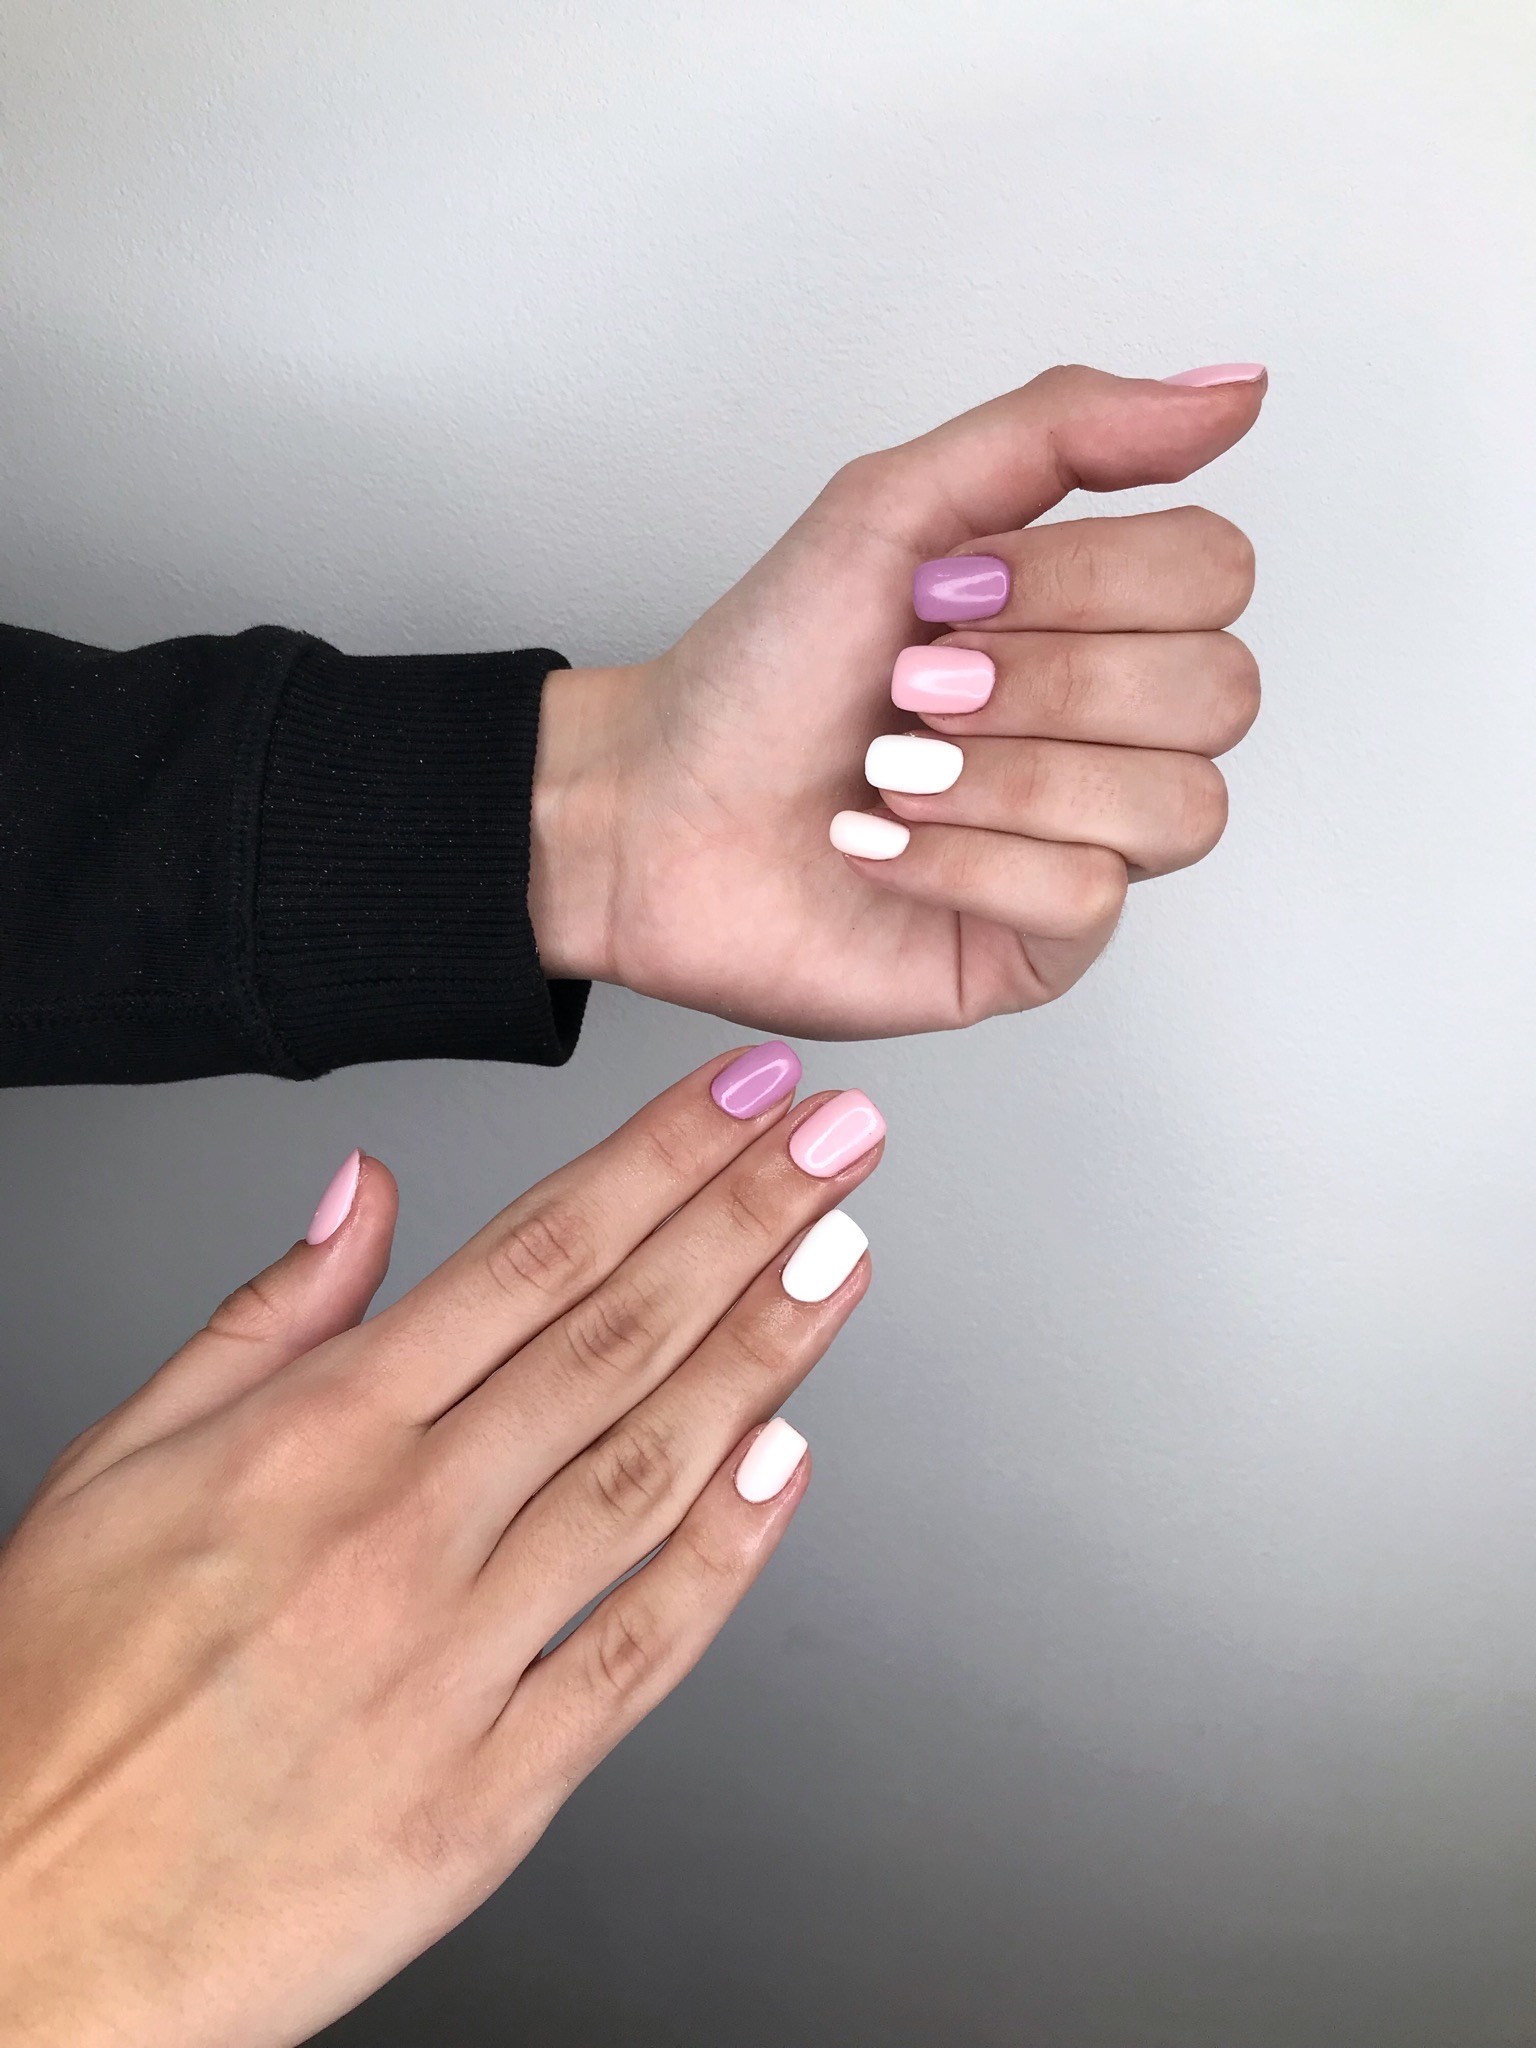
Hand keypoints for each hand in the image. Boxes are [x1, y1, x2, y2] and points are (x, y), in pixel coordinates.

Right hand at [0, 1047, 877, 2047]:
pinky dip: (723, 1554)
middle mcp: (399, 1530)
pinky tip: (785, 1468)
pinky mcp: (489, 1792)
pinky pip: (637, 1653)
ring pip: (647, 1468)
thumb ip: (266, 1314)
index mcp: (315, 1435)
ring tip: (842, 1259)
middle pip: (615, 1336)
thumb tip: (364, 1191)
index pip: (532, 1254)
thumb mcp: (116, 1459)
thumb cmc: (55, 1697)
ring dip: (764, 1354)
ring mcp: (455, 1661)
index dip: (659, 1160)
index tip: (745, 1100)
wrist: (19, 1935)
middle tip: (841, 1140)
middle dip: (748, 1219)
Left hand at [531, 361, 1263, 1035]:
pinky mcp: (1046, 945)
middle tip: (915, 686)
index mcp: (1097, 618)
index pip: (1213, 573)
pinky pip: (1091, 895)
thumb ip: (1065, 431)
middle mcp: (1115, 731)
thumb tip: (1235, 390)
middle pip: (1217, 691)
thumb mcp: (896, 505)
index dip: (1083, 580)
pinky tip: (883, 847)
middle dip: (1043, 681)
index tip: (950, 593)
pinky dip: (965, 860)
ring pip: (1179, 805)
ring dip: (1005, 777)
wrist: (654, 810)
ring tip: (892, 773)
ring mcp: (1091, 842)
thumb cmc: (763, 671)